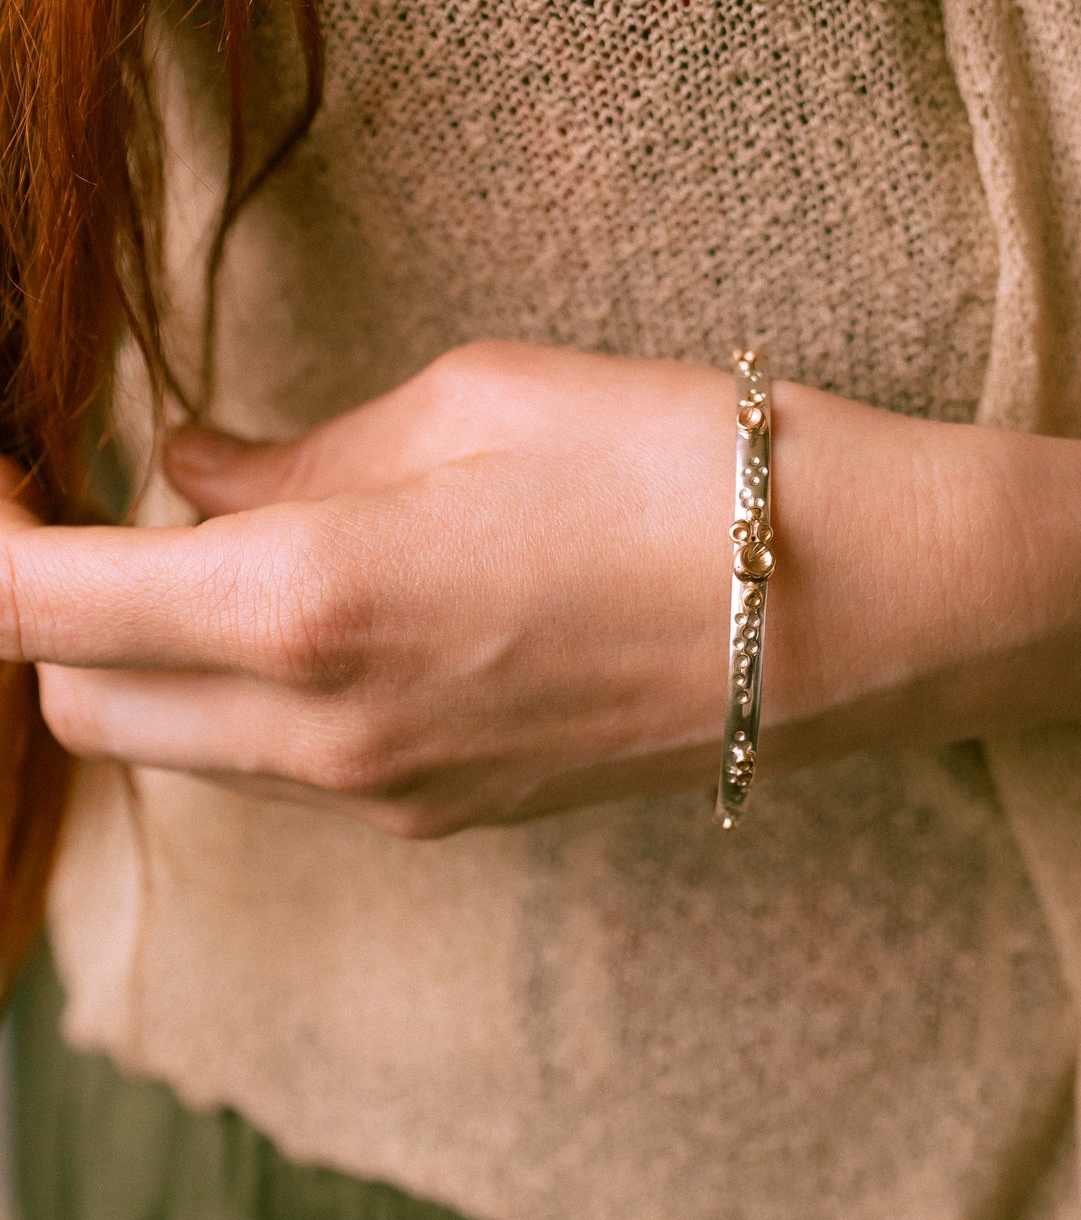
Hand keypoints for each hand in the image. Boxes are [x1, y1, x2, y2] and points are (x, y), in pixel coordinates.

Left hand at [4, 342, 1000, 835]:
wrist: (855, 609)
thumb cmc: (680, 468)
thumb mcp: (473, 401)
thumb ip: (299, 454)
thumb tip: (194, 471)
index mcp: (305, 601)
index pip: (32, 606)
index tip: (5, 468)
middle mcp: (327, 732)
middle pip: (84, 705)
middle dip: (58, 611)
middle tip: (123, 504)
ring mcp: (392, 796)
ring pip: (186, 751)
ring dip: (163, 661)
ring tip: (246, 551)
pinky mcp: (455, 818)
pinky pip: (295, 772)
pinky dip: (263, 700)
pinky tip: (350, 614)